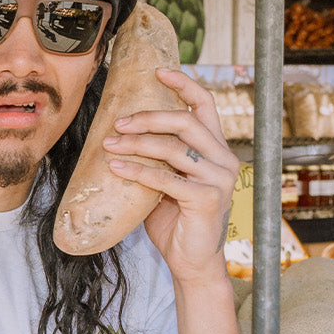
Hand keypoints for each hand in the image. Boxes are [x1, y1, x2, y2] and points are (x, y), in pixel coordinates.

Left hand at [101, 67, 237, 281]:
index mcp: (216, 149)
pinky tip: (116, 167)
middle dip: (148, 117)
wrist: (191, 262)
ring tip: (110, 144)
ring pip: (174, 148)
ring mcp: (219, 179)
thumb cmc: (176, 222)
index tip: (158, 72)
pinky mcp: (207, 200)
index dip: (184, 85)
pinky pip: (166, 179)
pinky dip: (138, 171)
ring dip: (137, 143)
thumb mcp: (167, 183)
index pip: (205, 105)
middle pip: (185, 122)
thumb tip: (120, 134)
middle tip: (118, 122)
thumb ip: (158, 160)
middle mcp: (224, 159)